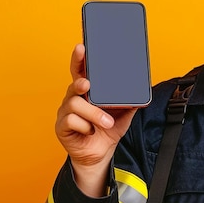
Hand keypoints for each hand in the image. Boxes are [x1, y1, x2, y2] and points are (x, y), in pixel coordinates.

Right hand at [55, 44, 136, 195]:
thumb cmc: (107, 130)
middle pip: (74, 83)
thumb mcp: (123, 114)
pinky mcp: (62, 126)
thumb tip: (141, 91)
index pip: (82, 70)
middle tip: (87, 84)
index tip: (82, 47)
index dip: (80, 58)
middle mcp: (74, 97)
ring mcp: (66, 112)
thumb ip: (129, 101)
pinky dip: (85, 126)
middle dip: (80, 82)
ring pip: (76, 104)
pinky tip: (90, 131)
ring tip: (106, 123)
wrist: (100, 155)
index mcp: (88, 91)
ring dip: (94, 114)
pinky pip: (71, 121)